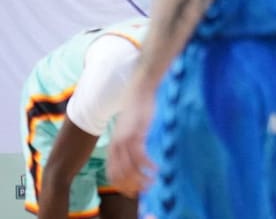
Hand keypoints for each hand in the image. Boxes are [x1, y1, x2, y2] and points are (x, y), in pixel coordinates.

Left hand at [106, 81, 157, 197]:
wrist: (140, 89)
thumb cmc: (138, 108)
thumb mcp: (131, 128)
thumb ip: (131, 141)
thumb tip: (138, 155)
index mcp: (113, 146)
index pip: (112, 174)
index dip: (122, 186)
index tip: (134, 192)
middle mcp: (116, 146)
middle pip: (120, 175)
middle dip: (132, 186)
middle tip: (146, 190)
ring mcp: (125, 140)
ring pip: (129, 169)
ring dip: (141, 179)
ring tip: (153, 182)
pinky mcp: (137, 134)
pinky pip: (140, 157)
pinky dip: (148, 166)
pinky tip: (157, 168)